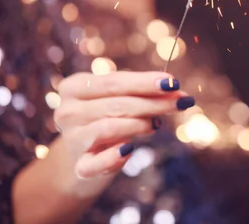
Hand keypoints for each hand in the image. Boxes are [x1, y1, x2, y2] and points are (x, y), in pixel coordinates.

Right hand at [54, 71, 193, 178]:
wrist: (87, 151)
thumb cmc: (108, 115)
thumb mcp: (120, 98)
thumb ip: (143, 92)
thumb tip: (176, 90)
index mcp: (74, 87)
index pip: (114, 82)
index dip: (145, 82)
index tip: (173, 82)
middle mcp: (67, 112)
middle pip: (116, 104)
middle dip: (153, 103)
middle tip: (181, 102)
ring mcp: (71, 140)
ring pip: (109, 128)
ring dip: (139, 124)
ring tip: (157, 124)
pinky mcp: (79, 166)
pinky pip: (95, 164)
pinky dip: (114, 157)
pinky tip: (131, 149)